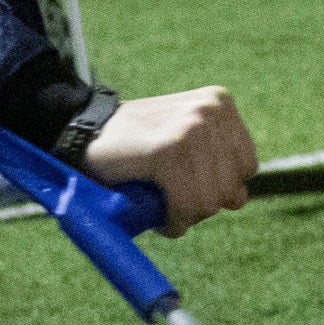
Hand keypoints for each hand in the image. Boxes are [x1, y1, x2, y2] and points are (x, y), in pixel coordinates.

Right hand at [82, 84, 255, 233]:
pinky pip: (188, 204)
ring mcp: (193, 127)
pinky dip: (172, 219)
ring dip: (183, 215)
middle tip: (166, 195)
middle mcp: (212, 111)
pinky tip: (155, 211)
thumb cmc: (129, 147)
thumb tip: (239, 199)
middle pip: (231, 188)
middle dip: (199, 204)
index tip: (184, 186)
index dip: (215, 188)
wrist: (77, 133)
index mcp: (220, 104)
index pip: (246, 168)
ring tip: (158, 201)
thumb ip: (213, 163)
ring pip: (209, 201)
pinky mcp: (171, 148)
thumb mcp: (181, 141)